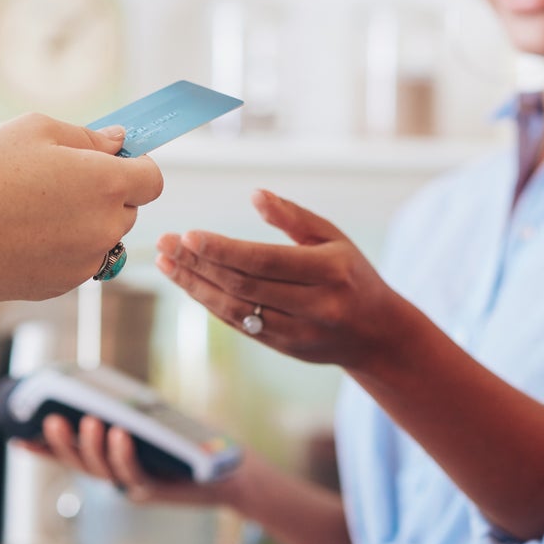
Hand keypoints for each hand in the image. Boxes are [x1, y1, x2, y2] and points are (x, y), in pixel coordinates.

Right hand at [0, 113, 163, 301]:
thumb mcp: (34, 132)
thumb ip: (87, 138)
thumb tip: (119, 143)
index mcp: (107, 184)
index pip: (153, 179)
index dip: (135, 166)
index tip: (109, 160)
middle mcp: (105, 228)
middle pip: (128, 210)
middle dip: (106, 194)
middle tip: (57, 180)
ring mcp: (84, 263)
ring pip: (101, 239)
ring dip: (83, 223)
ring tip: (32, 208)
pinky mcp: (60, 287)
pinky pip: (75, 262)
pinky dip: (60, 249)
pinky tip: (19, 233)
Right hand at [18, 414, 246, 506]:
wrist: (229, 470)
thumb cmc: (191, 443)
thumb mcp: (155, 423)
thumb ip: (129, 412)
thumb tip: (105, 387)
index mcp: (111, 461)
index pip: (71, 457)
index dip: (44, 451)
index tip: (16, 439)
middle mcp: (117, 476)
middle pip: (80, 464)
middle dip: (60, 445)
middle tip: (49, 421)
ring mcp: (135, 485)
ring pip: (103, 470)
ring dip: (91, 446)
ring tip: (87, 422)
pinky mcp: (157, 490)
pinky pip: (134, 473)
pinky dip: (123, 454)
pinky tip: (120, 433)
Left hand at [156, 189, 418, 370]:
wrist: (378, 334)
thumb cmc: (352, 274)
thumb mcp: (334, 237)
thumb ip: (293, 216)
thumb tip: (255, 195)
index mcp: (330, 270)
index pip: (266, 261)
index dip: (223, 250)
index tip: (188, 234)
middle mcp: (315, 305)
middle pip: (244, 285)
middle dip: (199, 264)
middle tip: (166, 243)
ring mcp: (298, 331)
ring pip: (236, 309)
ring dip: (195, 286)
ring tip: (165, 262)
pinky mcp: (284, 348)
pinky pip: (240, 324)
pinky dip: (210, 303)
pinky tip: (188, 283)